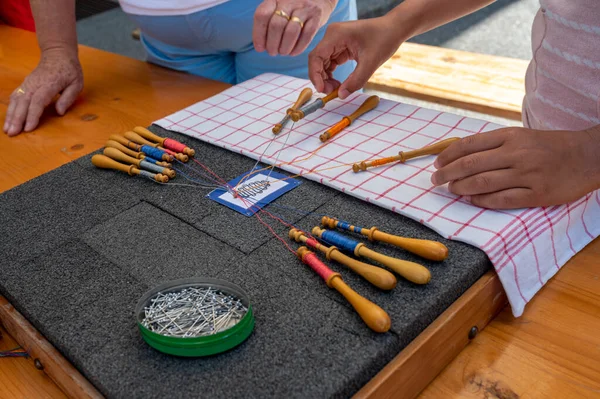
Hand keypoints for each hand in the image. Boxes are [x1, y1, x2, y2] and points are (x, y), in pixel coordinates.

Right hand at [3, 49, 82, 136]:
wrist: (58, 54)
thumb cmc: (70, 70)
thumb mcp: (77, 84)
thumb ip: (68, 98)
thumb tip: (60, 112)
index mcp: (49, 84)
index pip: (38, 101)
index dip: (32, 115)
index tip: (28, 128)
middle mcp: (35, 84)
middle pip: (23, 102)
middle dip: (17, 119)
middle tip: (12, 133)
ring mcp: (28, 83)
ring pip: (16, 100)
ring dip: (10, 115)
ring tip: (7, 129)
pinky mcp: (25, 84)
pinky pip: (15, 96)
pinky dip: (10, 108)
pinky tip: (8, 118)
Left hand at [253, 0, 336, 56]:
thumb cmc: (294, 9)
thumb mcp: (278, 9)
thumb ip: (268, 23)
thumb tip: (261, 46)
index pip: (262, 15)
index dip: (258, 34)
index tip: (259, 48)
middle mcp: (289, 1)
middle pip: (276, 25)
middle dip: (272, 44)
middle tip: (272, 52)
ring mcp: (304, 8)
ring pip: (291, 32)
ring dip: (285, 47)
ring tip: (283, 52)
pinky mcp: (316, 16)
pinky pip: (306, 35)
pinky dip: (298, 47)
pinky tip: (294, 52)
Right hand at [308, 16, 404, 97]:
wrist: (394, 29)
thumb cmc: (384, 39)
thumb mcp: (371, 62)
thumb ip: (355, 81)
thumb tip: (341, 95)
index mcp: (336, 35)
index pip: (316, 57)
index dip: (315, 75)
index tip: (322, 90)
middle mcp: (332, 36)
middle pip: (317, 60)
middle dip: (321, 78)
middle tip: (330, 93)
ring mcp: (335, 41)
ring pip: (322, 63)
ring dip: (326, 78)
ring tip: (336, 89)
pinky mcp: (340, 46)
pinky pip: (330, 63)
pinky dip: (332, 74)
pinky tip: (338, 83)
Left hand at [430, 127, 599, 208]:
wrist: (588, 157)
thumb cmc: (549, 146)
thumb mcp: (521, 136)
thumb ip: (493, 144)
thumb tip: (460, 155)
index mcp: (510, 136)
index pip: (469, 145)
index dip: (448, 155)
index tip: (437, 163)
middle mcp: (516, 154)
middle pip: (470, 165)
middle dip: (447, 174)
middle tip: (435, 180)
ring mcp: (527, 175)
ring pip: (483, 183)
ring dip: (461, 188)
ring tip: (451, 190)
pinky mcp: (537, 194)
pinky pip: (502, 199)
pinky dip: (482, 201)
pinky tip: (471, 201)